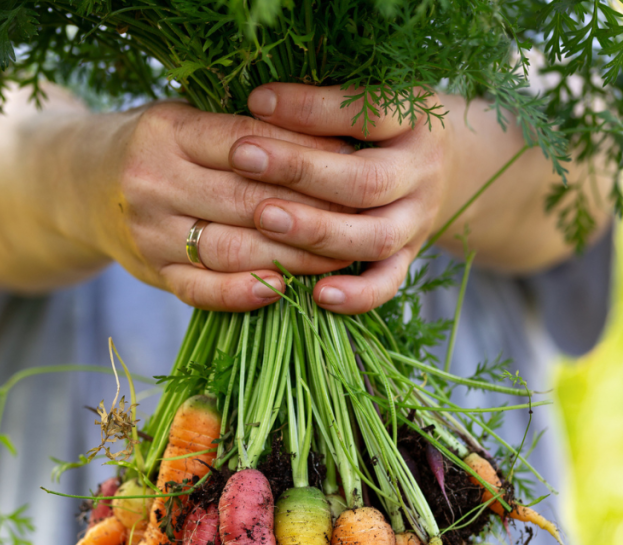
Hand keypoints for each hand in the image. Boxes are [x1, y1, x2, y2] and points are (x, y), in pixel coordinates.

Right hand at [0, 90, 351, 307]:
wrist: (79, 186)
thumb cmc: (154, 148)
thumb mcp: (185, 121)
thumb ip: (238, 134)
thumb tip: (325, 149)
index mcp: (168, 131)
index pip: (247, 145)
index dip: (302, 158)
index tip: (350, 165)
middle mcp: (155, 182)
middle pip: (245, 201)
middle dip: (308, 214)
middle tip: (359, 222)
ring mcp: (150, 233)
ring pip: (230, 249)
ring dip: (288, 259)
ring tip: (335, 260)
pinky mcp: (151, 273)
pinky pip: (201, 290)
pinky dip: (243, 294)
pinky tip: (282, 292)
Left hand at [226, 84, 453, 313]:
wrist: (452, 166)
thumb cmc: (384, 125)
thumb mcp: (370, 97)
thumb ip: (325, 102)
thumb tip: (255, 100)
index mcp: (412, 117)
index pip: (367, 111)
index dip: (311, 108)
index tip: (257, 101)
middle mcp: (420, 171)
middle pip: (365, 180)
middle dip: (301, 170)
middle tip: (242, 158)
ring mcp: (416, 221)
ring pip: (374, 236)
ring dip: (318, 230)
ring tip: (264, 220)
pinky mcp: (408, 259)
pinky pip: (387, 284)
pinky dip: (356, 295)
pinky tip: (318, 295)